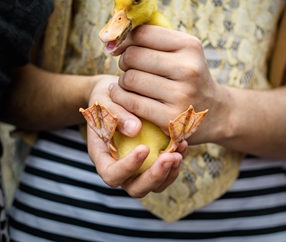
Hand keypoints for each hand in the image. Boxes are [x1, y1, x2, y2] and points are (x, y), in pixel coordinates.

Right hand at [87, 75, 186, 196]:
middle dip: (155, 176)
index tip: (144, 148)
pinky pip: (166, 172)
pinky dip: (176, 162)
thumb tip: (135, 129)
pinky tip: (183, 144)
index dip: (128, 167)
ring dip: (169, 173)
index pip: (112, 174)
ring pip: (155, 185)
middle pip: (136, 189)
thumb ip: (117, 115)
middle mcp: (120, 169)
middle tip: (170, 157)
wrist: (116, 96)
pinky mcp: (153, 162)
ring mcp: (138, 169)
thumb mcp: (106, 102)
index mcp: (103, 158)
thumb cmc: (106, 99)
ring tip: (179, 153)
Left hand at [110, 25, 224, 143]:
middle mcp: (188, 68)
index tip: (118, 47)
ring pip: (129, 79)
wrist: (216, 112)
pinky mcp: (170, 117)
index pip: (143, 34)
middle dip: (124, 61)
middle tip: (129, 68)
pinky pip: (131, 102)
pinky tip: (122, 95)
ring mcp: (180, 94)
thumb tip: (111, 36)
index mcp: (190, 46)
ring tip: (129, 83)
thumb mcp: (183, 52)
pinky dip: (120, 98)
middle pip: (133, 56)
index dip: (123, 39)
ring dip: (122, 81)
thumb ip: (153, 39)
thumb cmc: (189, 77)